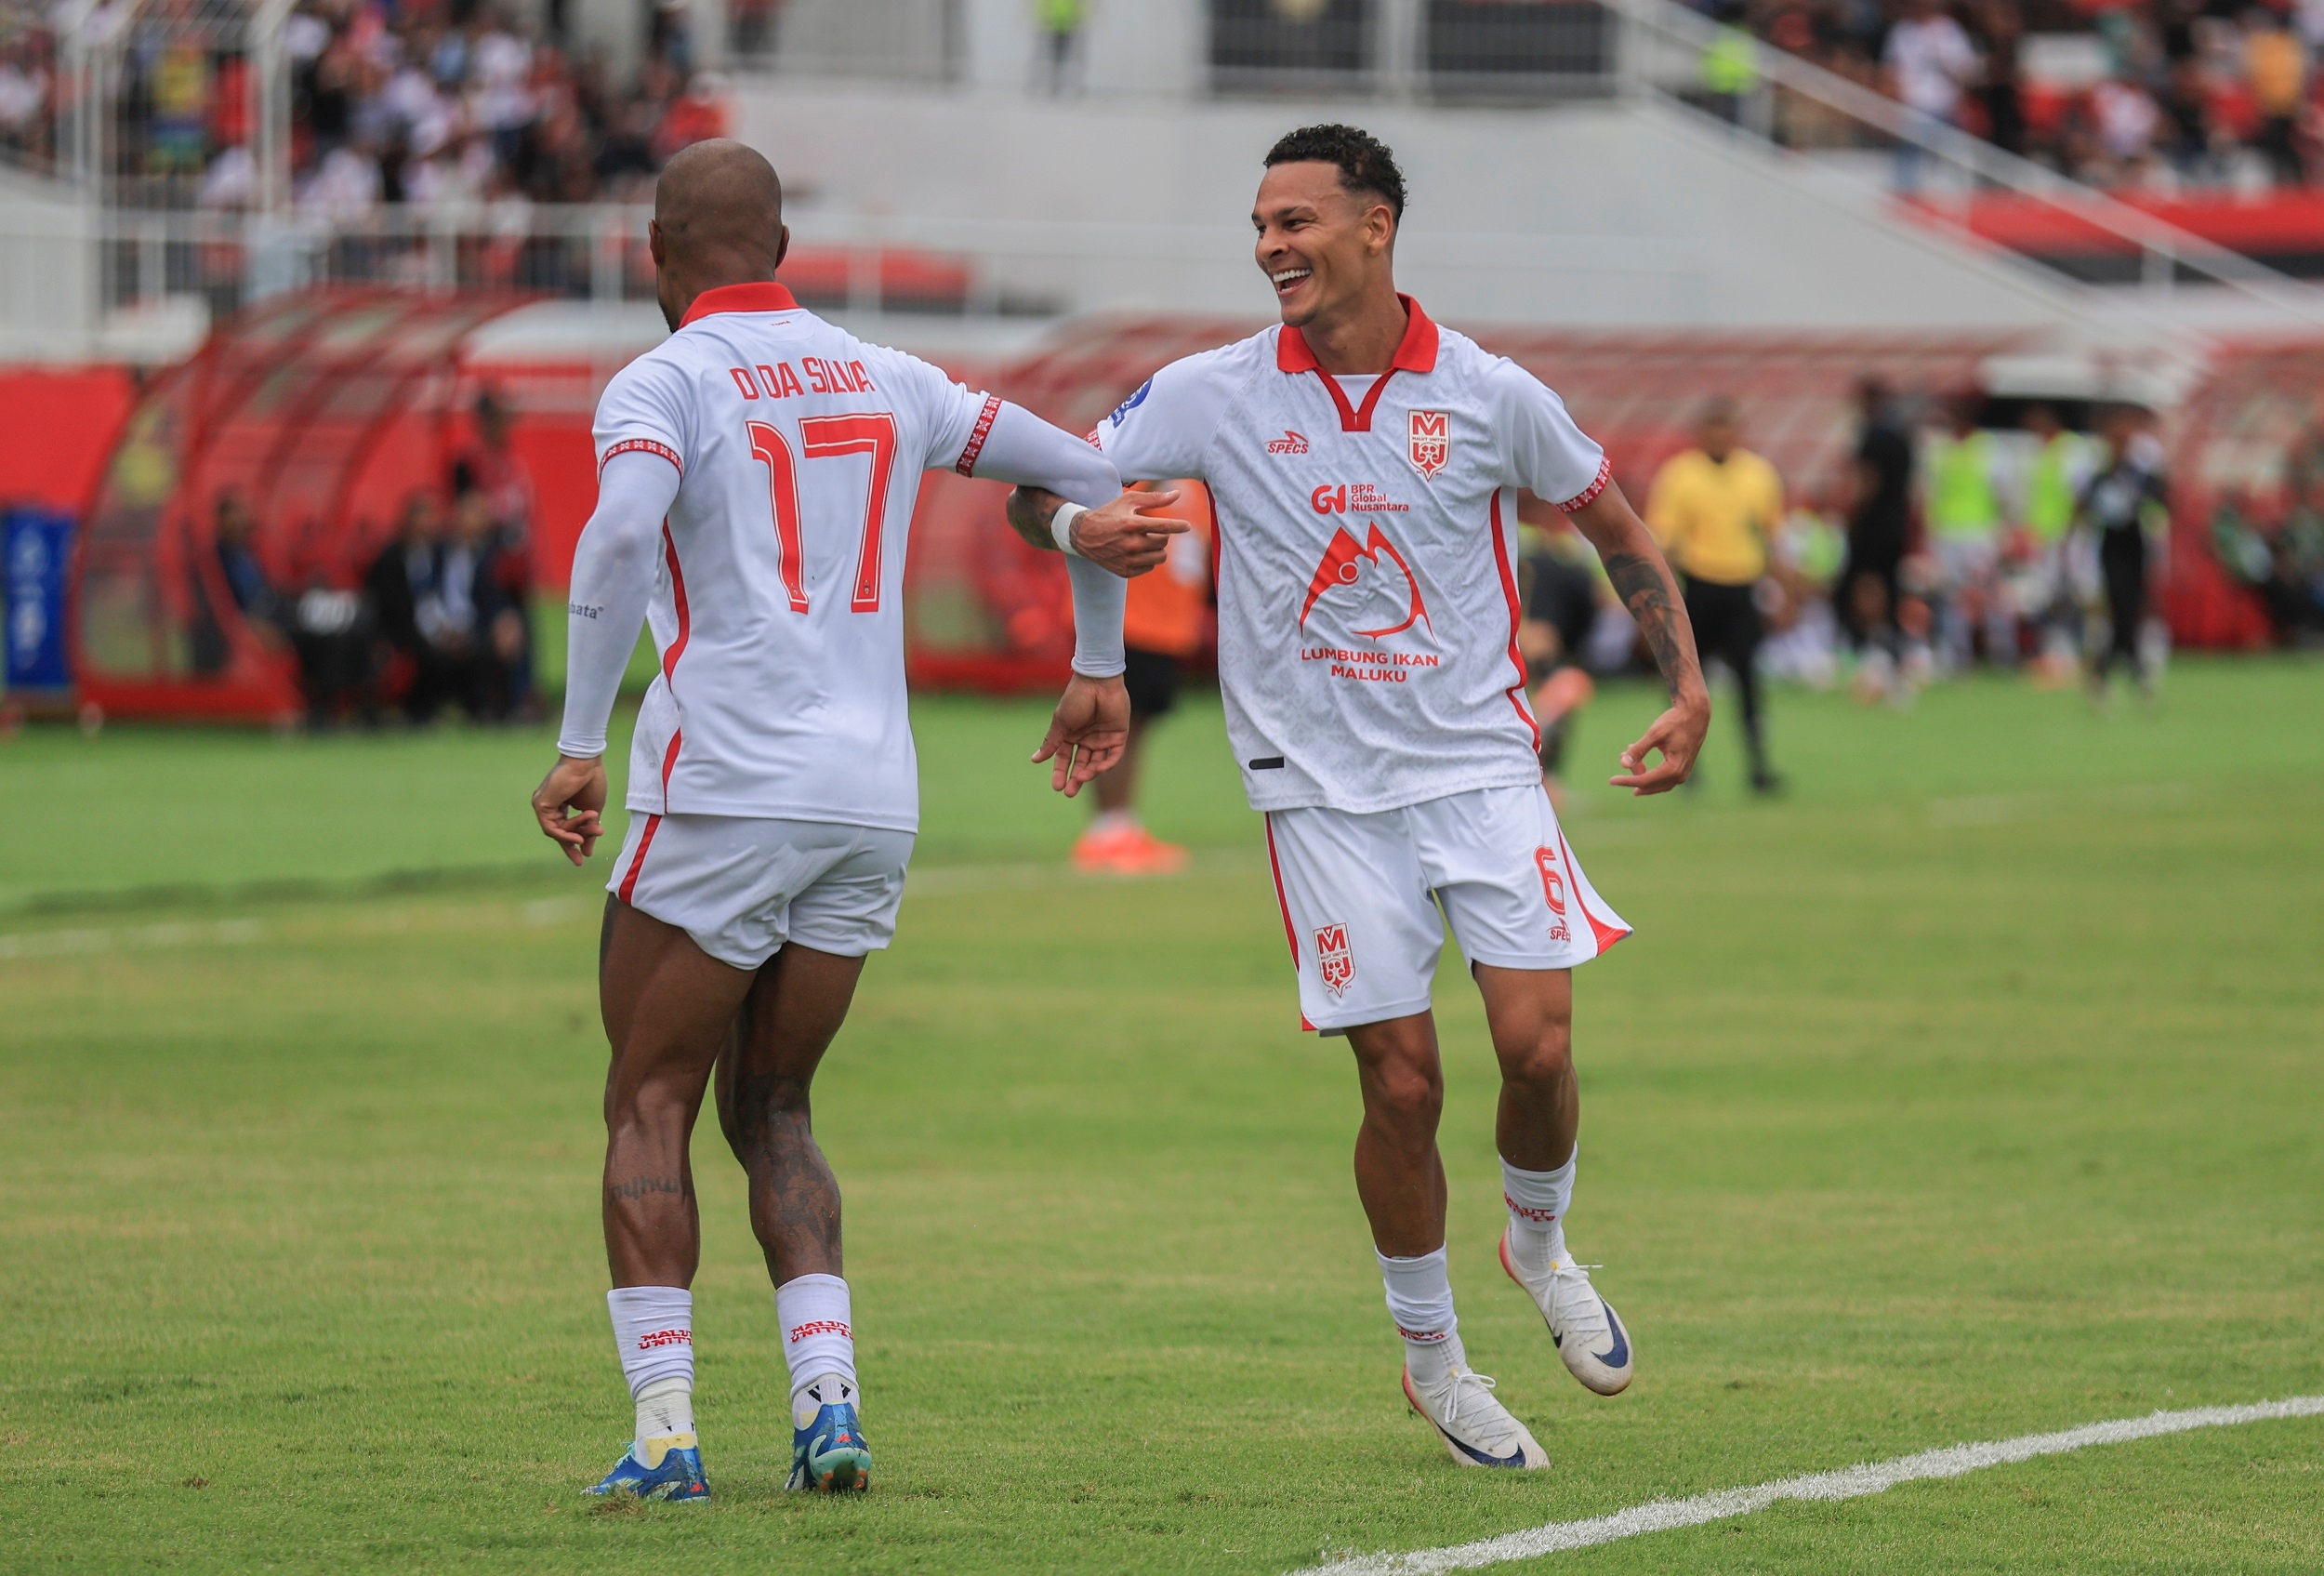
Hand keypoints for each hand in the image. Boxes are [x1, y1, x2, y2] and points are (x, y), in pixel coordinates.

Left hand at [532, 755, 607, 864]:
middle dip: (570, 846)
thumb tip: (588, 852)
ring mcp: (542, 805)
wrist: (587, 764)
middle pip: (558, 832)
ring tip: (592, 834)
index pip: (564, 829)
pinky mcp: (540, 804)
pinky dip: (563, 834)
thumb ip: (589, 831)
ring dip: (575, 834)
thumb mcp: (593, 813)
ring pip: (556, 830)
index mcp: (559, 805)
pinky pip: (550, 827)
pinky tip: (577, 837)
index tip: (583, 857)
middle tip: (580, 861)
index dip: (574, 843)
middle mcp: (548, 806)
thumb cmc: (591, 782)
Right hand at [1030, 672, 1129, 796]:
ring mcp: (1103, 737)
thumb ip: (1051, 743)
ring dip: (1090, 772)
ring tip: (1081, 777)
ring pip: (1097, 762)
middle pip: (1081, 764)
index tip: (1056, 786)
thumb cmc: (1076, 699)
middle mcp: (1087, 738)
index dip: (1060, 772)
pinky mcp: (1118, 735)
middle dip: (1075, 778)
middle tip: (1069, 792)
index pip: (1064, 759)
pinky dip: (1106, 764)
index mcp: (1071, 735)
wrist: (1097, 681)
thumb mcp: (1061, 723)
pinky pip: (1113, 755)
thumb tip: (1035, 760)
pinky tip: (1097, 770)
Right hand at [1069, 488, 1191, 577]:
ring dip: (1158, 548)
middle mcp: (1131, 544)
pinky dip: (1148, 559)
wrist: (1084, 535)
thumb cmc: (1109, 514)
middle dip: (1161, 535)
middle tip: (1150, 530)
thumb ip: (1154, 498)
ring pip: (1160, 557)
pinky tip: (1137, 551)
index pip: (1163, 527)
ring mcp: (1128, 560)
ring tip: (1147, 541)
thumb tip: (1177, 494)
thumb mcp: (1128, 500)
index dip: (1179, 526)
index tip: (1187, 526)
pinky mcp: (1125, 571)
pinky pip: (1149, 567)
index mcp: (1132, 524)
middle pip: (1163, 542)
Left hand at [1610, 691, 1709, 795]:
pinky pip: (1662, 779)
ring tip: (1629, 759)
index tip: (1611, 780)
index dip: (1626, 781)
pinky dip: (1649, 772)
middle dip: (1633, 775)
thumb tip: (1622, 764)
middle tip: (1622, 758)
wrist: (1695, 714)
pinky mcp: (1681, 770)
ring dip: (1641, 774)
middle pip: (1649, 784)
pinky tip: (1639, 762)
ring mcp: (1682, 774)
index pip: (1644, 781)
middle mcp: (1680, 776)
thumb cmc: (1675, 722)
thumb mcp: (1655, 734)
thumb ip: (1638, 750)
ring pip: (1656, 784)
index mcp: (1673, 769)